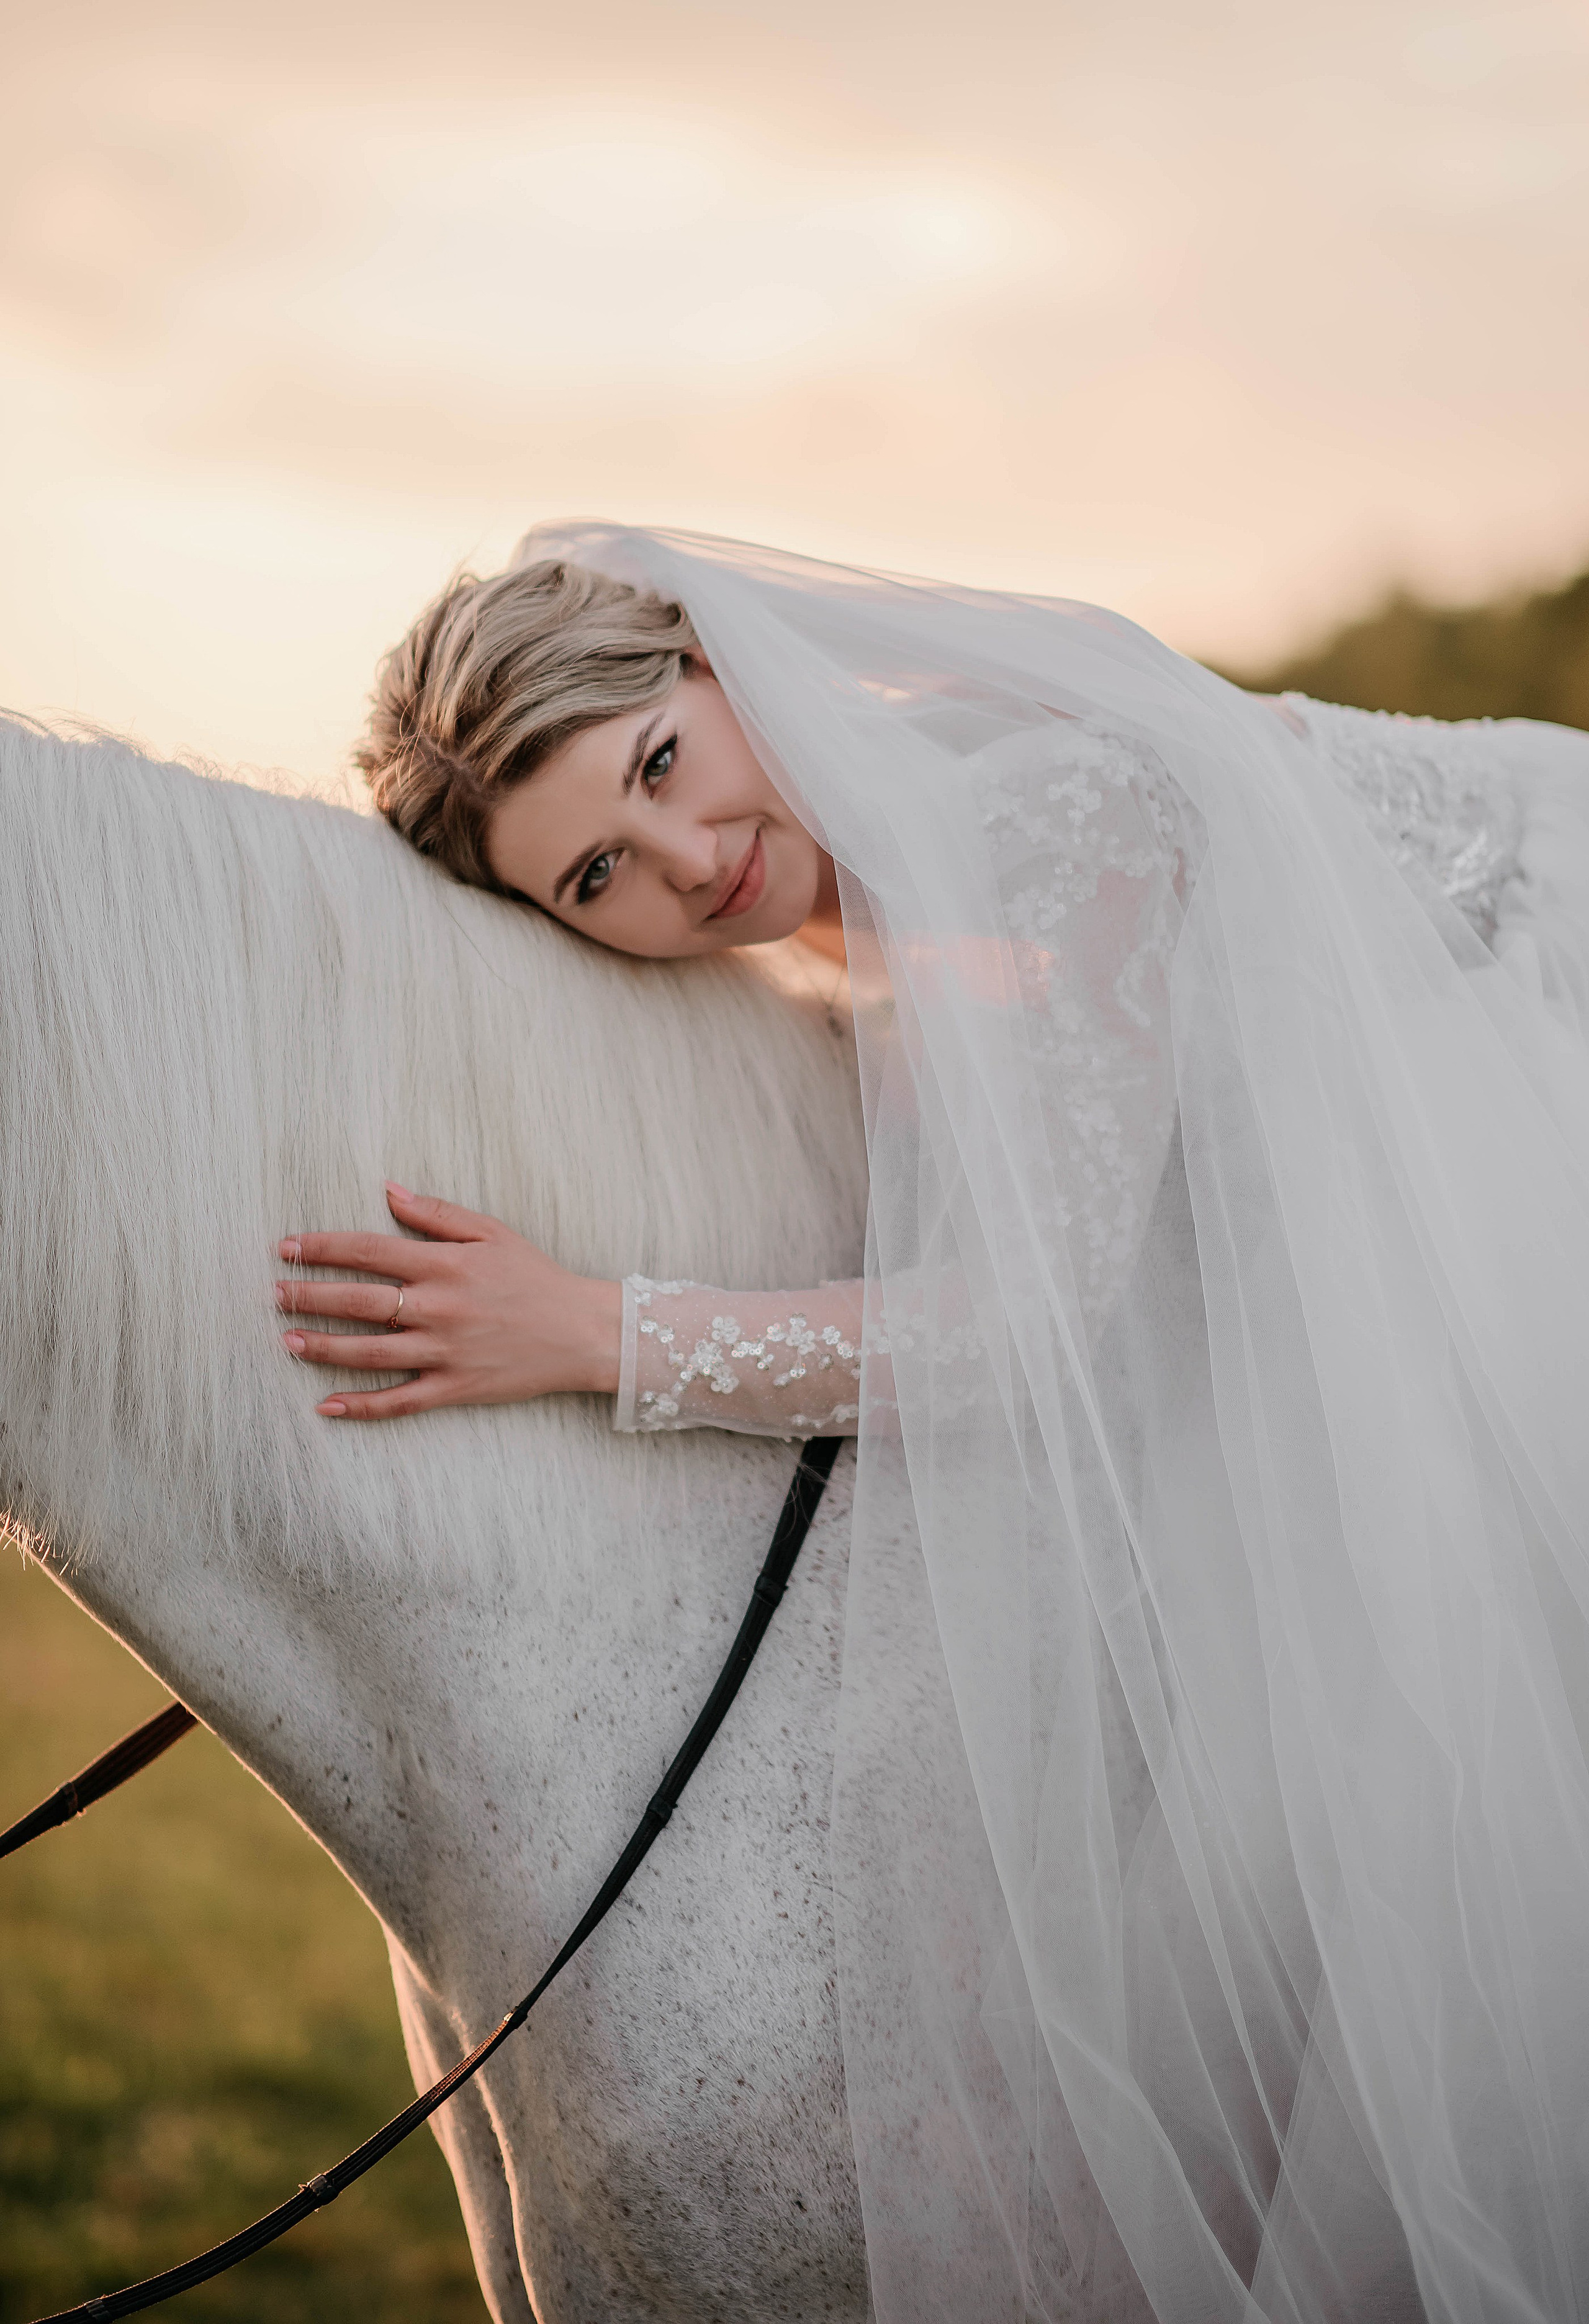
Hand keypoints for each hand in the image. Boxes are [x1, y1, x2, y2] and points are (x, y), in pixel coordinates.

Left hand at [275, 1183, 621, 1421]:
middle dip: (309, 1296)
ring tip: (286, 1340)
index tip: (287, 1246)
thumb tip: (389, 1192)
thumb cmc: (535, 1277)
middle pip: (358, 1301)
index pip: (369, 1251)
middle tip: (274, 1293)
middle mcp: (439, 1308)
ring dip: (323, 1347)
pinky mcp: (455, 1387)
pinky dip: (361, 1406)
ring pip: (369, 1353)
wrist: (582, 1331)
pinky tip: (326, 1405)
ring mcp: (445, 1351)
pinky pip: (399, 1401)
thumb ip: (437, 1213)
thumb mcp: (493, 1232)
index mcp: (445, 1265)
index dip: (323, 1247)